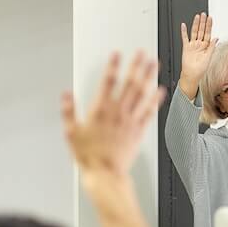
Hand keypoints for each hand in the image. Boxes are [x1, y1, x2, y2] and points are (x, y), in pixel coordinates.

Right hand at [61, 51, 165, 176]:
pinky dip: (156, 100)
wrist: (105, 174)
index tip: (117, 54)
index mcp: (100, 110)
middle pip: (129, 83)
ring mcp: (130, 120)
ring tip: (154, 64)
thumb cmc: (88, 155)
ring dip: (149, 77)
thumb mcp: (71, 132)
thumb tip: (66, 94)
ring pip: (142, 94)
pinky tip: (161, 90)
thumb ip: (69, 111)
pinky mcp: (139, 130)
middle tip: (142, 52)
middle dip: (136, 66)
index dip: (113, 66)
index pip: (108, 82)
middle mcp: (118, 112)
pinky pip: (150, 112)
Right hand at [178, 12, 216, 95]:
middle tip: (204, 14)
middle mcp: (200, 44)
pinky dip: (184, 32)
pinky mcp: (186, 47)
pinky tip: (184, 25)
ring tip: (197, 17)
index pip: (208, 33)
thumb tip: (216, 38)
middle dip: (203, 22)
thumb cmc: (200, 69)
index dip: (209, 26)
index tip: (210, 19)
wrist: (192, 75)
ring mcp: (193, 45)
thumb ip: (212, 47)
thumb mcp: (209, 58)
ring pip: (194, 32)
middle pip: (201, 31)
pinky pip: (185, 38)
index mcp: (206, 46)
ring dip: (195, 24)